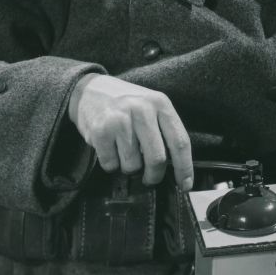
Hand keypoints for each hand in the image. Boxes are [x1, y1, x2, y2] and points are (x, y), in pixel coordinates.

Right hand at [68, 74, 193, 190]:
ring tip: (124, 152)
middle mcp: (142, 110)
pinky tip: (109, 149)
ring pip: (132, 165)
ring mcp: (120, 120)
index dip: (184, 167)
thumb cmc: (125, 104)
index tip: (185, 184)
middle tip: (149, 179)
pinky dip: (111, 164)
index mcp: (160, 103)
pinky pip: (111, 164)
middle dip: (154, 176)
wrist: (89, 90)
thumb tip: (175, 167)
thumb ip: (164, 129)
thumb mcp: (150, 106)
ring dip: (129, 168)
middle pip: (156, 159)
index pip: (180, 141)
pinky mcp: (100, 131)